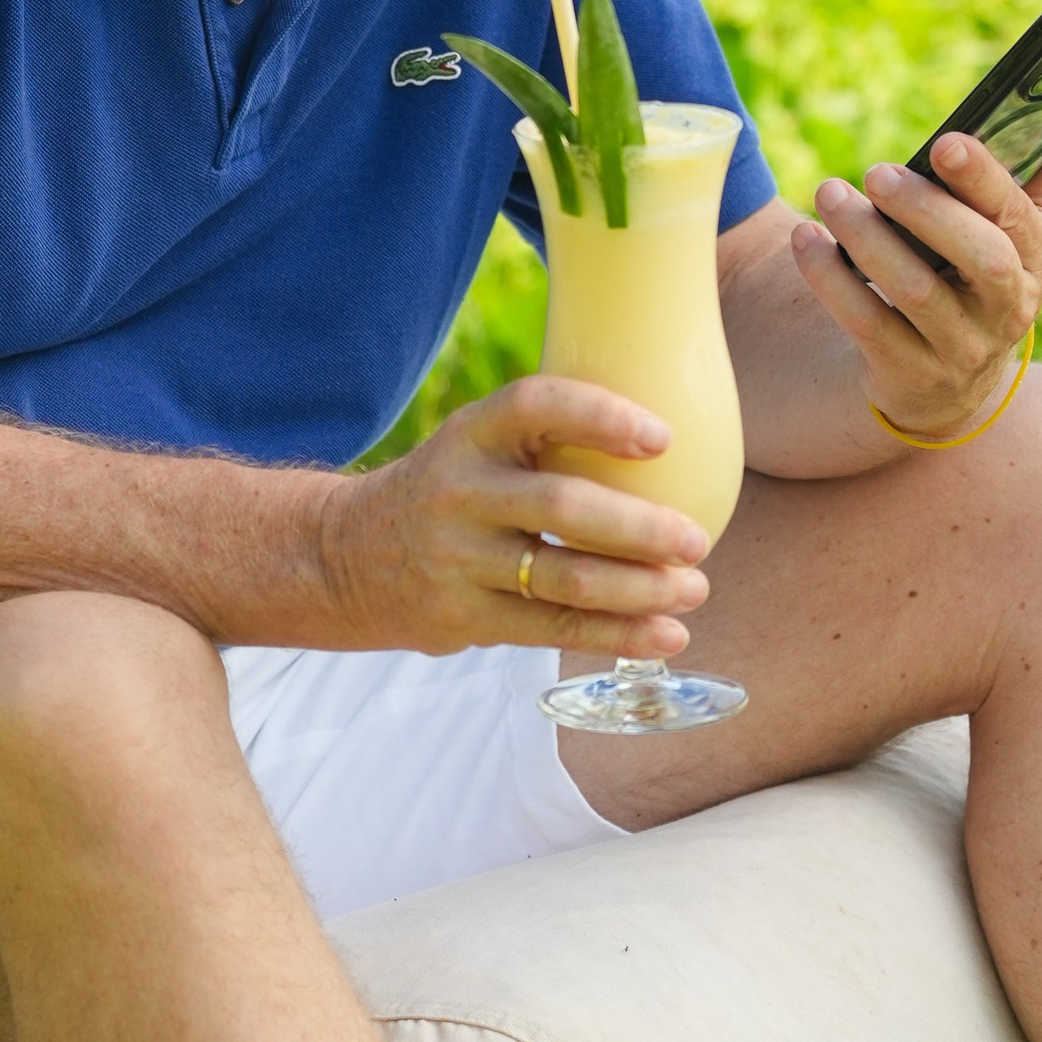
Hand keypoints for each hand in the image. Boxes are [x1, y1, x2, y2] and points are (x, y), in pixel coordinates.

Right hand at [320, 376, 714, 656]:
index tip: (663, 437)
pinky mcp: (462, 618)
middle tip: (697, 540)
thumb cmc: (449, 493)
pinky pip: (552, 630)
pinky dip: (616, 635)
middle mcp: (459, 492)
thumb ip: (547, 442)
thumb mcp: (476, 449)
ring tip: (694, 589)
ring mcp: (457, 559)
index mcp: (470, 434)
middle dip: (640, 527)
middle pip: (562, 506)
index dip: (600, 416)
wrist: (345, 559)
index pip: (534, 406)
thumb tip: (679, 438)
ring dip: (639, 589)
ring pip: (563, 579)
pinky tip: (665, 636)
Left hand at [786, 109, 1041, 444]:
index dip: (984, 180)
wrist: (943, 382)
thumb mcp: (1016, 230)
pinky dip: (831, 281)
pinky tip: (806, 240)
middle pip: (978, 258)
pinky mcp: (910, 373)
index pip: (1019, 215)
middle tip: (875, 171)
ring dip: (866, 239)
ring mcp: (961, 348)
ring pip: (915, 292)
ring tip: (830, 194)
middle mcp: (1009, 309)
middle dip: (925, 210)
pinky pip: (867, 324)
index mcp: (1038, 260)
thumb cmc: (977, 276)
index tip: (945, 142)